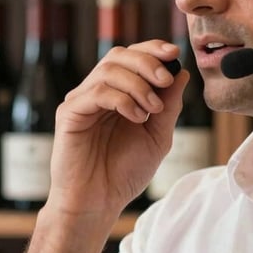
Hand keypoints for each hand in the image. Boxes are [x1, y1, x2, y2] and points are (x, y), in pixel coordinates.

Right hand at [46, 40, 188, 218]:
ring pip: (108, 70)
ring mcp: (82, 102)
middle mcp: (97, 92)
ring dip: (138, 84)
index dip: (152, 49)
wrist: (99, 203)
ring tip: (152, 109)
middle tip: (165, 81)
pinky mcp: (70, 114)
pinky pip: (97, 92)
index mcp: (118, 94)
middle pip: (119, 56)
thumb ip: (169, 106)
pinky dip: (122, 99)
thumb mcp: (158, 137)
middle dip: (147, 62)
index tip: (174, 53)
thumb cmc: (125, 173)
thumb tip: (181, 73)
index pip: (132, 58)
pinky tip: (137, 117)